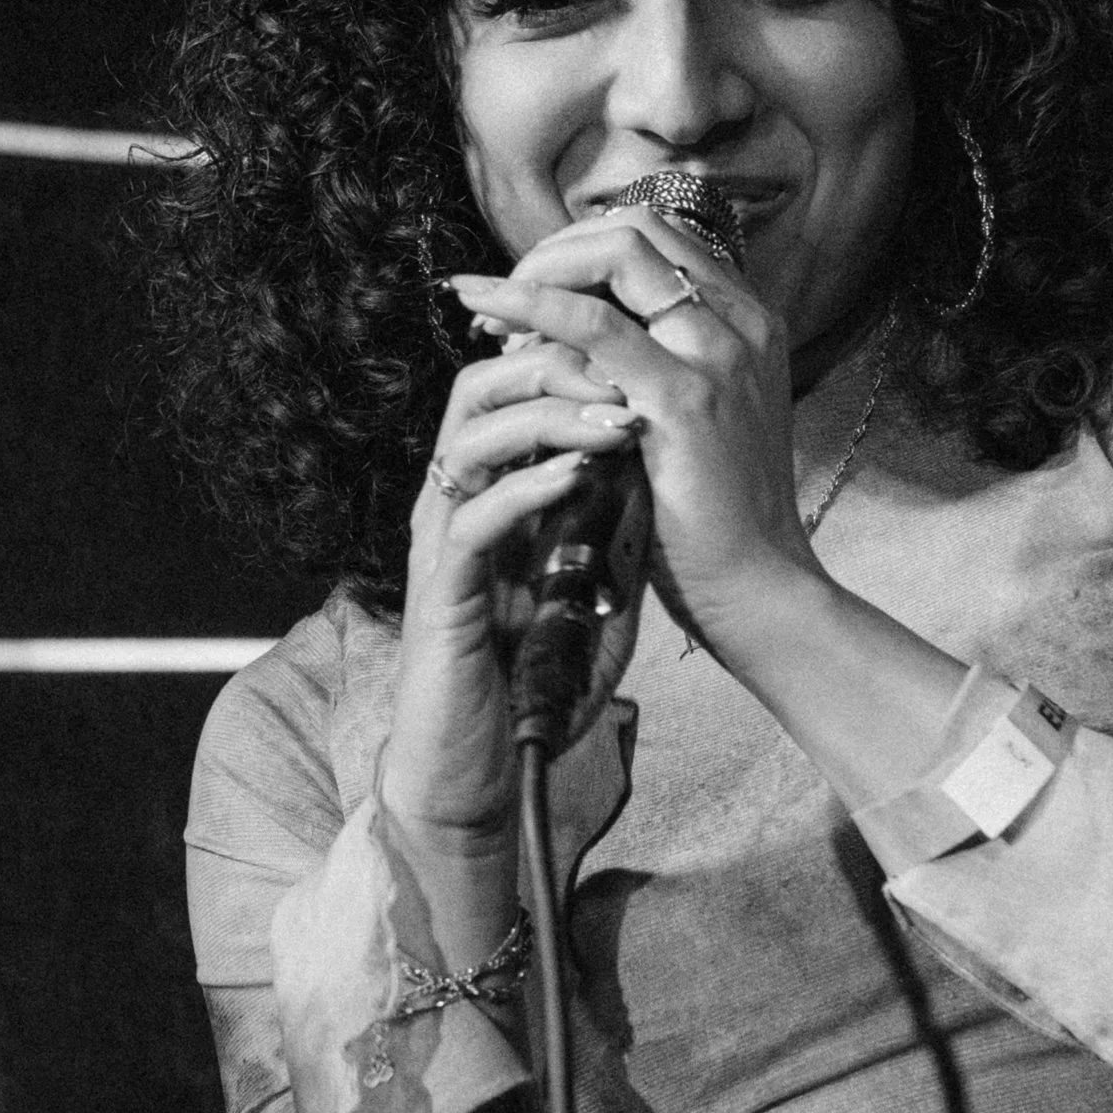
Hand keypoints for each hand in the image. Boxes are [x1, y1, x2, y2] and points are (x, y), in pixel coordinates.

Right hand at [378, 332, 639, 848]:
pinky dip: (526, 489)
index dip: (569, 350)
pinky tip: (578, 477)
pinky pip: (471, 520)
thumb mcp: (601, 582)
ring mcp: (444, 543)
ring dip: (547, 417)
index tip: (640, 346)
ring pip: (468, 438)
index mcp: (496, 486)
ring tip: (616, 419)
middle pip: (482, 386)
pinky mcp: (440, 593)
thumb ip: (621, 522)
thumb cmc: (540, 676)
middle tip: (627, 368)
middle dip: (555, 361)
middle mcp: (460, 500)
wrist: (488, 766)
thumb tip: (672, 463)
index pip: (516, 385)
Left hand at [444, 211, 814, 656]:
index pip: (658, 237)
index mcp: (748, 323)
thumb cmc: (719, 519)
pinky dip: (529, 306)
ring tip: (484, 309)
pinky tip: (487, 314)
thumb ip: (665, 367)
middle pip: (636, 227)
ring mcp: (716, 355)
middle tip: (502, 296)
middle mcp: (741, 323)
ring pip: (614, 254)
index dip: (584, 248)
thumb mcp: (703, 421)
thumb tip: (585, 332)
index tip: (535, 290)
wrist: (760, 589)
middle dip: (556, 249)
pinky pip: (591, 324)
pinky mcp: (683, 398)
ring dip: (536, 270)